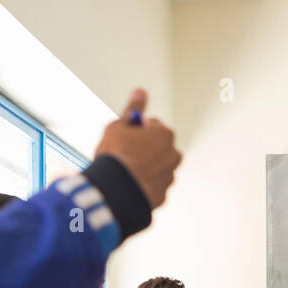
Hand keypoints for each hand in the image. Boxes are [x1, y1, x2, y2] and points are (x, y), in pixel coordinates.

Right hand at [93, 88, 180, 209]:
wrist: (114, 192)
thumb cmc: (117, 156)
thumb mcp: (119, 126)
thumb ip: (132, 109)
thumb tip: (140, 92)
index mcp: (165, 135)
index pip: (153, 125)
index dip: (137, 129)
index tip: (125, 135)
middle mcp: (173, 156)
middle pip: (158, 146)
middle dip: (145, 148)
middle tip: (125, 152)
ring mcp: (169, 177)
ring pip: (157, 167)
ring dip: (145, 166)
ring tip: (125, 171)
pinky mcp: (162, 196)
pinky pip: (153, 186)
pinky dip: (144, 184)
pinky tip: (129, 184)